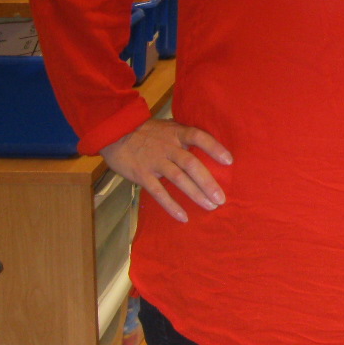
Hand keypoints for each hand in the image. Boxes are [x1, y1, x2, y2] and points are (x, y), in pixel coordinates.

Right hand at [102, 118, 232, 222]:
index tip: (229, 161)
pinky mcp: (142, 174)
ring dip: (196, 194)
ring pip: (178, 179)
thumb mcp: (168, 127)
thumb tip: (207, 146)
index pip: (199, 137)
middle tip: (222, 198)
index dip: (215, 147)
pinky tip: (183, 217)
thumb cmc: (146, 131)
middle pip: (191, 164)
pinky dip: (171, 205)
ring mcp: (155, 161)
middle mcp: (168, 147)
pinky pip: (158, 192)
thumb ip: (184, 136)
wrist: (114, 132)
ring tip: (210, 206)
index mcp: (176, 133)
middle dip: (208, 182)